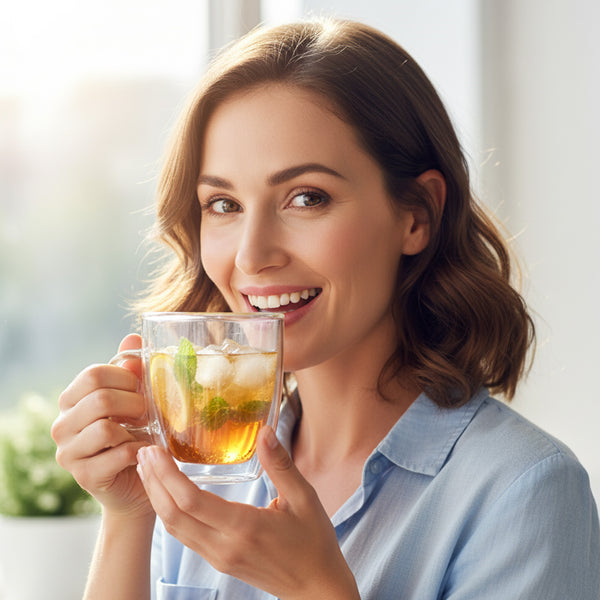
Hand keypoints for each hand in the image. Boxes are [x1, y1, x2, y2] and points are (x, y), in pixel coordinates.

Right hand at [52, 334, 153, 519]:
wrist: (138, 482)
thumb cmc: (135, 434)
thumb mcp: (134, 398)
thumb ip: (131, 369)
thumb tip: (133, 337)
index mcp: (72, 400)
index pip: (93, 374)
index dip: (126, 377)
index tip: (142, 389)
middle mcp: (62, 425)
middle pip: (100, 398)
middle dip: (135, 403)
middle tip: (149, 413)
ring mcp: (68, 452)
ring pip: (105, 427)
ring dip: (136, 428)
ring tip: (146, 432)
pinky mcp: (83, 476)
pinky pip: (116, 454)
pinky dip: (138, 450)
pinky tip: (144, 450)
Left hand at [136, 427, 359, 599]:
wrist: (316, 589)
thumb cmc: (314, 541)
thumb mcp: (304, 498)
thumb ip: (281, 464)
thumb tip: (265, 431)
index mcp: (244, 527)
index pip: (191, 501)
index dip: (166, 475)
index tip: (154, 450)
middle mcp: (224, 546)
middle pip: (173, 514)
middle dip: (153, 481)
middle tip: (142, 451)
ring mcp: (219, 557)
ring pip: (174, 528)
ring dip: (156, 497)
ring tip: (148, 468)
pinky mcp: (219, 561)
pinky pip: (184, 536)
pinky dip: (169, 512)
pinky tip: (167, 494)